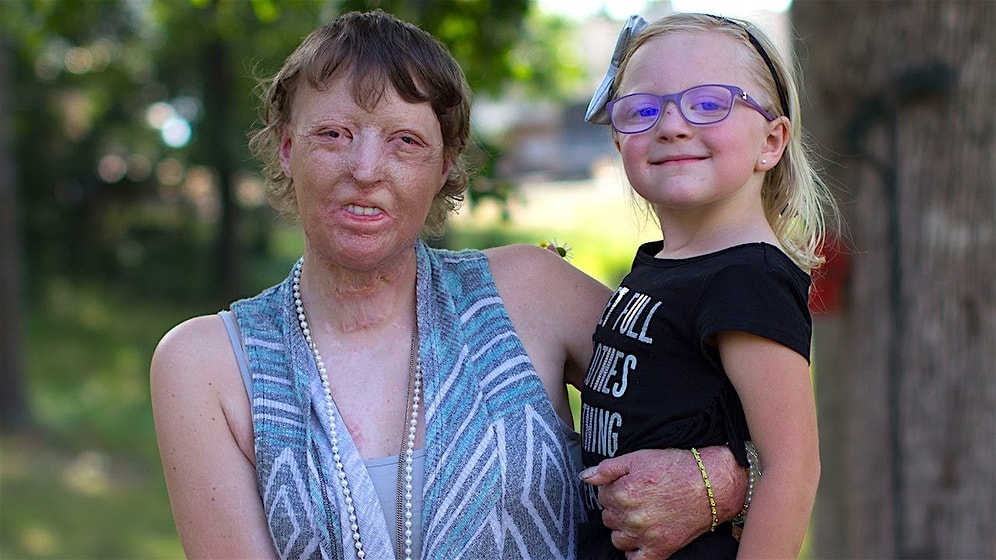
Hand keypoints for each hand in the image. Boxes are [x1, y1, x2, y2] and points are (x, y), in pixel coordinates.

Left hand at [579, 447, 745, 559]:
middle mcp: (631, 518)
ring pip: (617, 538)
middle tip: (637, 499)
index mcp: (623, 494)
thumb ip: (607, 468)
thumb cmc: (676, 467)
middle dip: (618, 508)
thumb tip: (585, 477)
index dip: (614, 489)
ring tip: (640, 516)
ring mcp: (645, 536)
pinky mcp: (659, 550)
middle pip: (608, 517)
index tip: (628, 485)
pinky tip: (640, 540)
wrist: (710, 484)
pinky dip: (634, 552)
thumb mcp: (638, 458)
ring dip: (624, 529)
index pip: (602, 496)